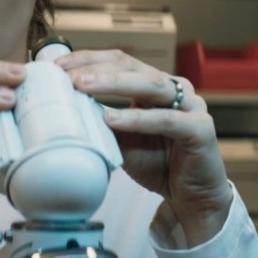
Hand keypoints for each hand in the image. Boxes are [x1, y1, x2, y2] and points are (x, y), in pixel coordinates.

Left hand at [55, 49, 234, 245]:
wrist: (191, 197)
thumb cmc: (158, 164)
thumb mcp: (121, 140)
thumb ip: (102, 122)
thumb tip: (65, 107)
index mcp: (155, 85)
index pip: (120, 62)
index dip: (89, 59)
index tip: (58, 66)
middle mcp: (175, 89)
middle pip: (132, 67)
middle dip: (97, 69)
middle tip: (66, 75)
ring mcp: (191, 106)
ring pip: (150, 85)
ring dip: (114, 84)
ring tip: (84, 86)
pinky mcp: (200, 128)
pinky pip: (166, 119)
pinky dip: (137, 118)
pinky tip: (112, 119)